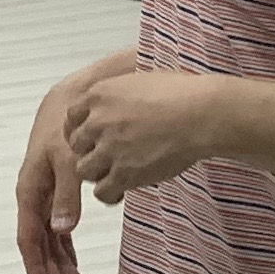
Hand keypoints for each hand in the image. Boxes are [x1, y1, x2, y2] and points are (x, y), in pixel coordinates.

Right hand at [16, 88, 86, 273]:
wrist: (71, 102)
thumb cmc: (65, 128)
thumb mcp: (68, 161)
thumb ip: (66, 196)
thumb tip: (62, 231)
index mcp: (29, 191)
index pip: (29, 237)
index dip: (35, 265)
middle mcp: (33, 197)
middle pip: (39, 244)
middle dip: (52, 271)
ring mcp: (44, 195)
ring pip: (49, 238)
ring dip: (61, 262)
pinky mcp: (57, 190)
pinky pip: (58, 226)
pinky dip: (66, 245)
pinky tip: (75, 260)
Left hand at [62, 67, 225, 204]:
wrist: (202, 113)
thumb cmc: (183, 93)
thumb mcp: (140, 80)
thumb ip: (120, 93)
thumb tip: (120, 100)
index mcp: (99, 94)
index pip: (71, 117)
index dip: (81, 130)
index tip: (91, 137)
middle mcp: (98, 121)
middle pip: (75, 145)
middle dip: (89, 151)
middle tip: (107, 156)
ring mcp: (109, 148)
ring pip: (84, 170)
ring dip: (98, 173)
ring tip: (116, 174)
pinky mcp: (124, 173)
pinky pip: (102, 192)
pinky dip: (110, 193)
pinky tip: (122, 190)